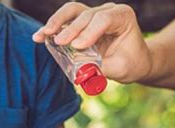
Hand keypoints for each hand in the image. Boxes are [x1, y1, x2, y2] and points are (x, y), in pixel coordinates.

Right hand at [32, 2, 152, 82]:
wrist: (134, 61)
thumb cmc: (131, 63)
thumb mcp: (121, 69)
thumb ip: (102, 68)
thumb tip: (80, 70)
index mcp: (123, 16)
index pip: (104, 19)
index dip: (89, 31)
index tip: (77, 46)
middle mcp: (108, 11)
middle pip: (86, 15)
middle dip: (71, 29)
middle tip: (59, 43)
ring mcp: (94, 14)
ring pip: (72, 11)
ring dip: (57, 22)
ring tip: (44, 34)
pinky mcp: (82, 22)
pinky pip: (65, 21)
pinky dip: (53, 28)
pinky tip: (40, 37)